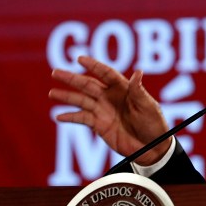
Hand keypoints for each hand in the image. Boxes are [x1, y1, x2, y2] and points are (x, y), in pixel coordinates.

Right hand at [48, 56, 170, 165]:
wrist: (152, 147)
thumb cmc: (154, 124)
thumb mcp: (148, 106)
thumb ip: (139, 91)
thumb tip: (138, 72)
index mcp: (123, 88)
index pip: (106, 74)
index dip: (94, 65)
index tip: (80, 58)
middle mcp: (110, 97)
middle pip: (88, 84)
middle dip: (72, 78)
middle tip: (56, 72)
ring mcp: (103, 110)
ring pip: (81, 100)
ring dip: (66, 96)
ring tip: (51, 93)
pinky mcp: (99, 125)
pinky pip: (82, 119)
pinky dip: (70, 117)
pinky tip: (59, 116)